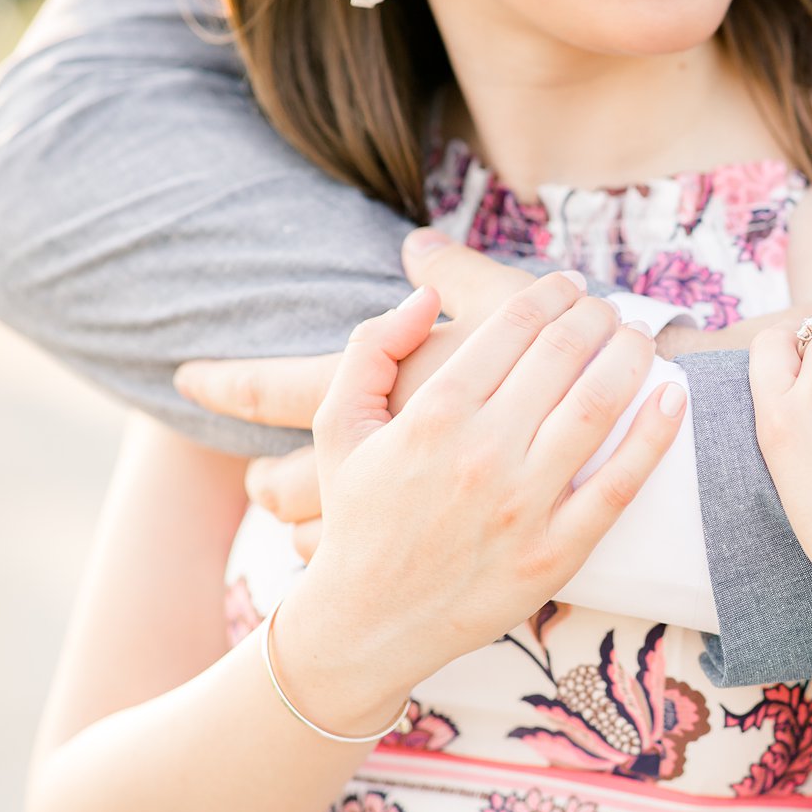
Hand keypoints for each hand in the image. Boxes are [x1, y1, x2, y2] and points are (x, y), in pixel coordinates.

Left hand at [173, 229, 534, 559]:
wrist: (627, 424)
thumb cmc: (565, 359)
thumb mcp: (508, 310)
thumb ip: (456, 279)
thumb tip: (414, 250)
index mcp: (393, 391)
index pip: (285, 385)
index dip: (230, 382)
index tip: (185, 379)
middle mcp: (397, 455)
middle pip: (291, 478)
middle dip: (266, 482)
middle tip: (246, 484)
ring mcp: (418, 506)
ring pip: (315, 524)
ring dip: (290, 519)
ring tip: (277, 517)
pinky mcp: (422, 543)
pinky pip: (366, 561)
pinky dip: (333, 547)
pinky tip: (327, 547)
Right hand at [279, 272, 685, 703]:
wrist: (369, 623)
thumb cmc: (360, 517)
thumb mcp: (340, 427)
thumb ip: (371, 349)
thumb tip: (424, 296)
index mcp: (433, 415)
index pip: (512, 325)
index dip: (550, 292)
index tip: (567, 286)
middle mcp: (482, 454)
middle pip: (563, 353)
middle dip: (595, 314)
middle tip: (608, 307)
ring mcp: (523, 505)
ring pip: (598, 405)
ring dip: (631, 356)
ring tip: (640, 338)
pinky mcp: (556, 553)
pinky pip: (619, 484)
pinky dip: (654, 436)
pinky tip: (673, 398)